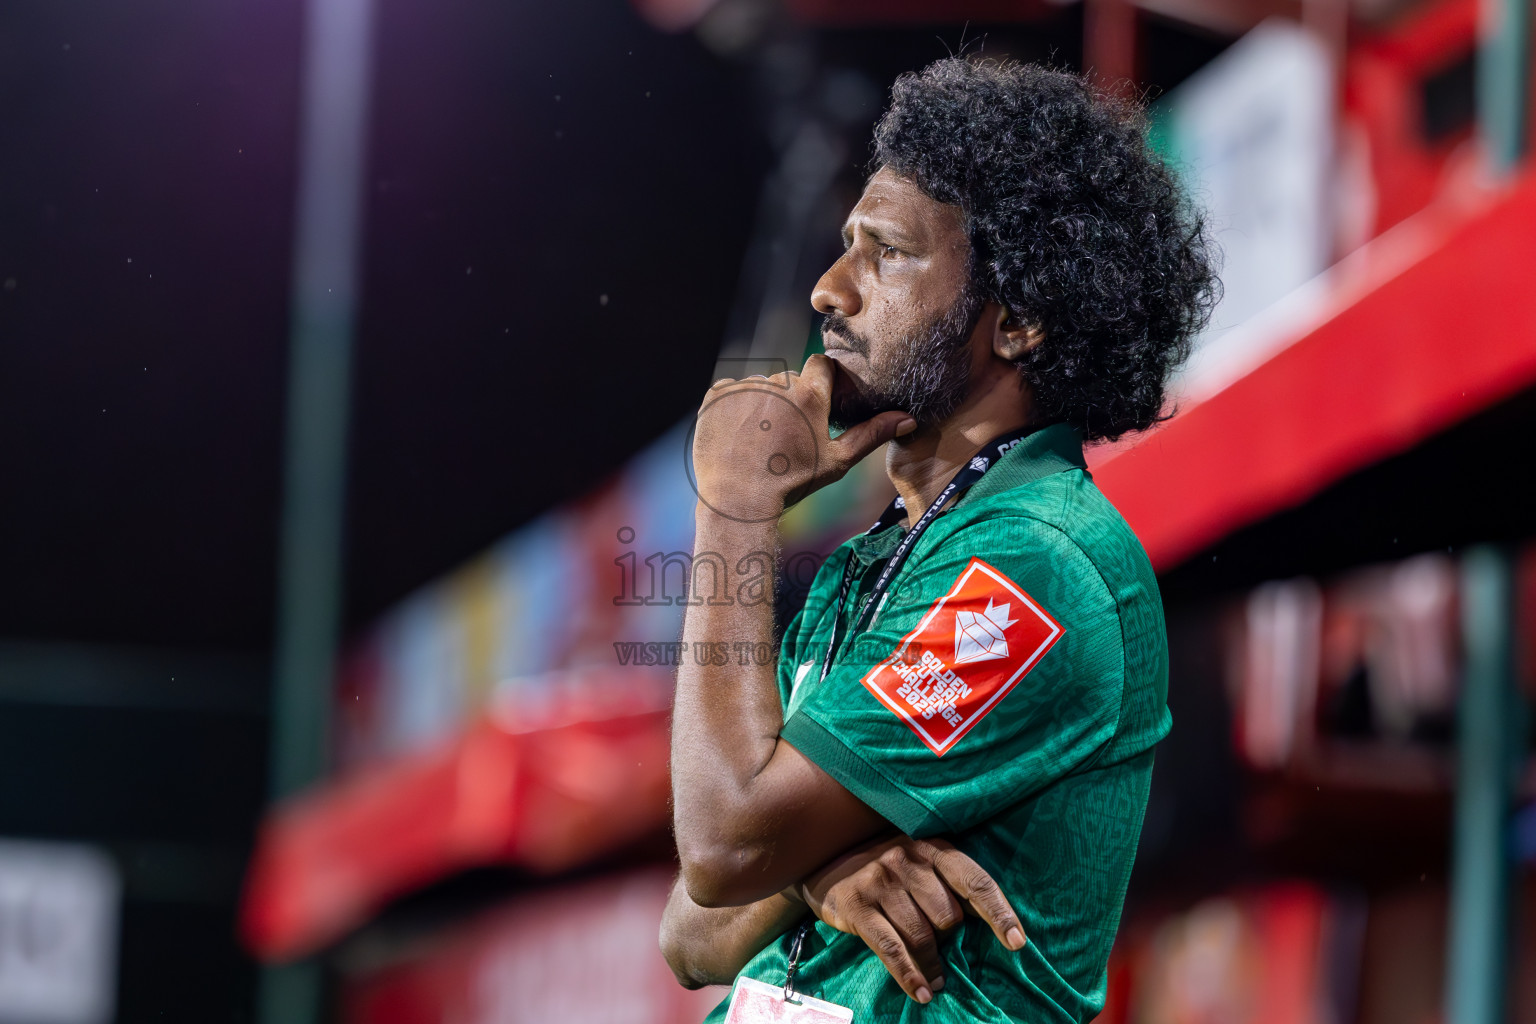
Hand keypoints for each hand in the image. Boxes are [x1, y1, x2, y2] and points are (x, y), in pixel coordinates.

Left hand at [692, 354, 914, 522]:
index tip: (816, 405)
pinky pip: (730, 392)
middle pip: (788, 380)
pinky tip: (738, 435)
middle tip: (785, 435)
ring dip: (761, 404)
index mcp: (809, 394)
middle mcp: (776, 382)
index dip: (820, 382)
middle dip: (790, 400)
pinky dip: (734, 408)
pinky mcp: (715, 394)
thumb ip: (871, 434)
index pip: (821, 365)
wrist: (737, 499)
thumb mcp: (837, 461)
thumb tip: (908, 419)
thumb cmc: (791, 483)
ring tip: (759, 439)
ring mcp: (743, 386)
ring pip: (759, 386)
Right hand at [795, 835, 1024, 1003]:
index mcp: (933, 848)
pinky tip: (922, 993)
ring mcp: (879, 881)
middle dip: (948, 938)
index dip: (999, 913)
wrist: (824, 860)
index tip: (1017, 943)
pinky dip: (909, 975)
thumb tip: (996, 924)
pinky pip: (891, 948)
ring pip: (920, 936)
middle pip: (947, 916)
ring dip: (932, 966)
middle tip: (941, 945)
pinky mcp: (857, 906)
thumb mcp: (922, 866)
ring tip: (936, 982)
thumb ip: (952, 888)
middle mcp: (907, 859)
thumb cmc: (888, 869)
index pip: (975, 881)